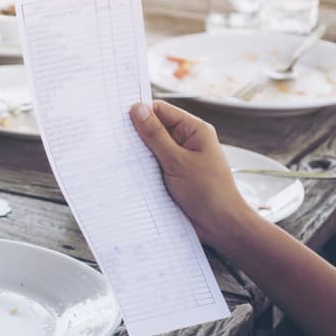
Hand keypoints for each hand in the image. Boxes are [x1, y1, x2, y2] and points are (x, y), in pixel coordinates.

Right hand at [129, 100, 257, 246]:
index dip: (141, 113)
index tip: (118, 119)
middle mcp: (187, 141)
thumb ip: (155, 135)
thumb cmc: (208, 192)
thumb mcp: (177, 161)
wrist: (221, 226)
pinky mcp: (173, 176)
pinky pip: (153, 166)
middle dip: (137, 135)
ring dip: (139, 155)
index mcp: (194, 130)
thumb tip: (138, 109)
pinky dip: (143, 169)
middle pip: (155, 129)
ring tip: (119, 158)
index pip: (161, 111)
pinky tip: (129, 173)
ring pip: (151, 149)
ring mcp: (179, 159)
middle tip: (115, 140)